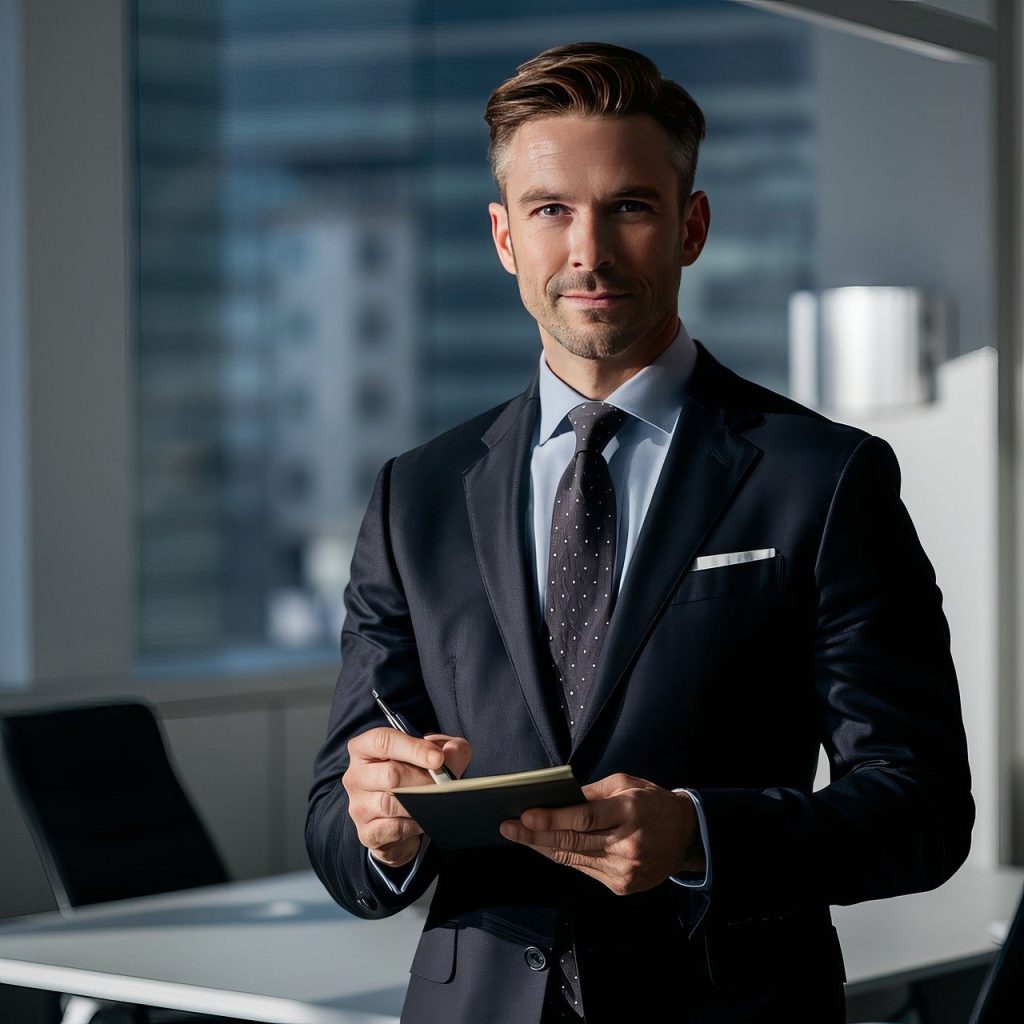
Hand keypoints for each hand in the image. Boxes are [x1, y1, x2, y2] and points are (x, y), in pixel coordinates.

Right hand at [343, 727, 471, 868]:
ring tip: (434, 800)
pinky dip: (415, 824)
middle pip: (391, 774)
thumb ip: (448, 748)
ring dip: (421, 802)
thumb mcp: (432, 756)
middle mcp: (356, 776)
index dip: (413, 748)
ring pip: (393, 804)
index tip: (438, 758)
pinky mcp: (367, 833)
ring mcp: (358, 806)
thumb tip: (455, 750)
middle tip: (444, 783)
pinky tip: (421, 818)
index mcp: (364, 748)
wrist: (402, 820)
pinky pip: (396, 828)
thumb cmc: (413, 778)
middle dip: (424, 779)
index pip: (383, 741)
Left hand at [499, 773, 703, 895]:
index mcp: (629, 812)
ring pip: (574, 859)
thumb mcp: (626, 784)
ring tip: (519, 836)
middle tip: (508, 828)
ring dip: (543, 848)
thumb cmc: (653, 803)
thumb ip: (593, 792)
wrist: (687, 837)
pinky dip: (564, 858)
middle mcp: (626, 844)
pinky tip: (546, 848)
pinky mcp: (622, 885)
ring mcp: (624, 869)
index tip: (525, 816)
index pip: (583, 818)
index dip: (552, 819)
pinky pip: (585, 870)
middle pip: (572, 842)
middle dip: (535, 836)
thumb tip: (558, 798)